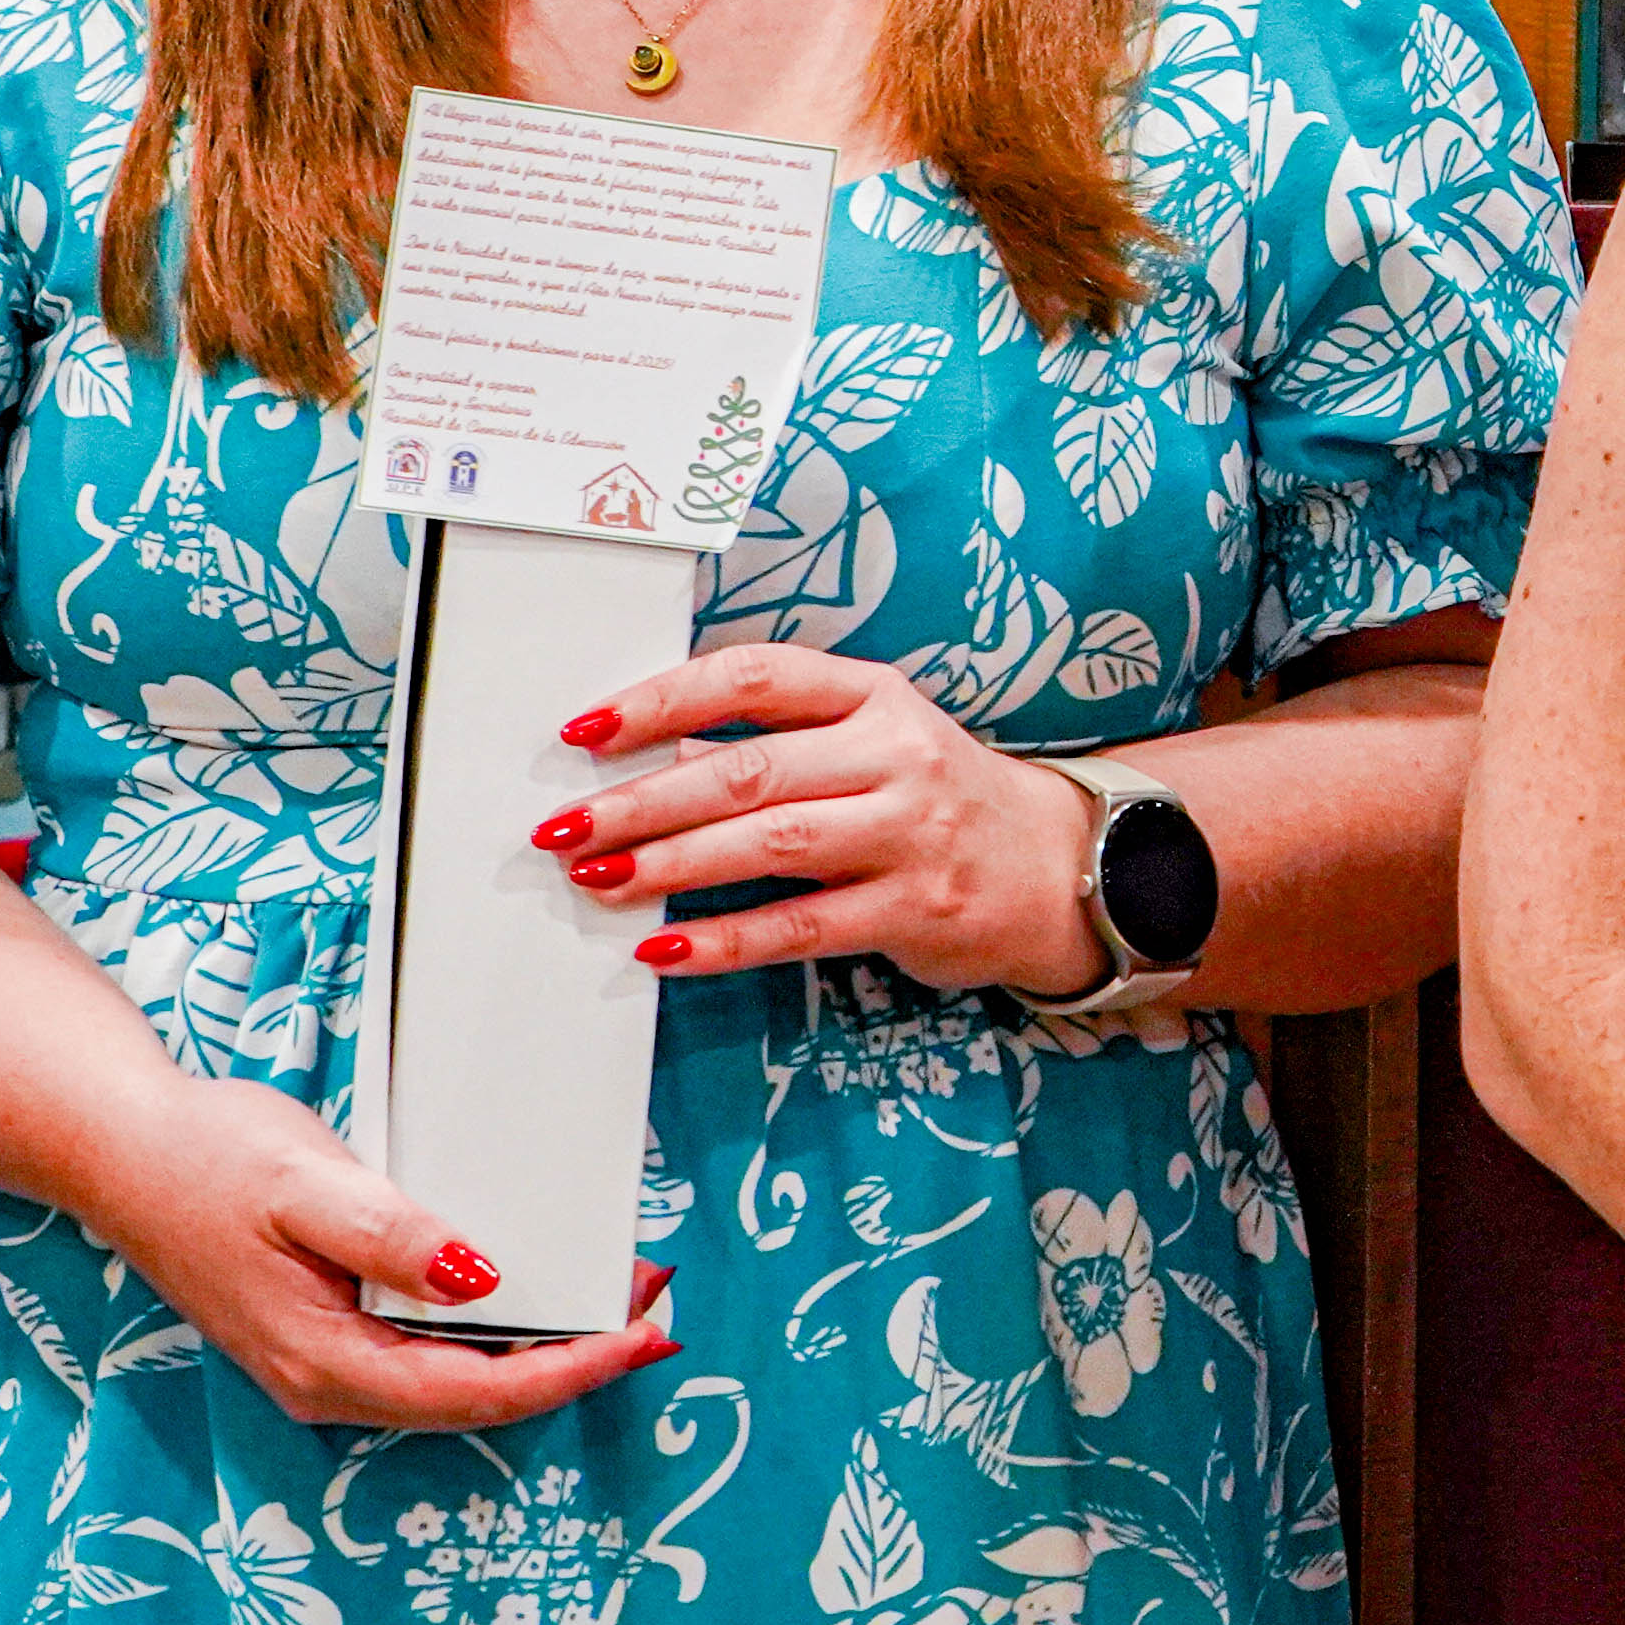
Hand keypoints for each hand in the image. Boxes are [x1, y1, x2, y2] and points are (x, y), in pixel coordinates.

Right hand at [81, 1073, 672, 1432]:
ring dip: (544, 1347)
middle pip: (476, 1398)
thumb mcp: (307, 1184)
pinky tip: (539, 1293)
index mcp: (324, 1362)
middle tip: (659, 1311)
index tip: (641, 1334)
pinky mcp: (328, 1336)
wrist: (125, 1154)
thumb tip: (481, 1278)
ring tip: (622, 1299)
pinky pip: (431, 1354)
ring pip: (458, 1380)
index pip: (474, 1392)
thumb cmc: (210, 1160)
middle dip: (575, 1362)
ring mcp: (326, 1365)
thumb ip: (393, 1236)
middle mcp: (327, 1383)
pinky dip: (498, 1330)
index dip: (569, 1371)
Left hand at [541, 644, 1115, 995]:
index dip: (662, 699)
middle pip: (748, 769)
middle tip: (565, 829)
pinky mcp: (915, 907)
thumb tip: (655, 760)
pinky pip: (801, 926)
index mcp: (874, 695)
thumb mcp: (872, 742)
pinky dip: (724, 940)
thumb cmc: (937, 799)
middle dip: (641, 801)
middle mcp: (896, 753)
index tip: (585, 731)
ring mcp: (910, 831)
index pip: (754, 676)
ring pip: (768, 843)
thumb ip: (778, 743)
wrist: (1059, 866)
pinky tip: (664, 948)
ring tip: (597, 880)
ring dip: (669, 864)